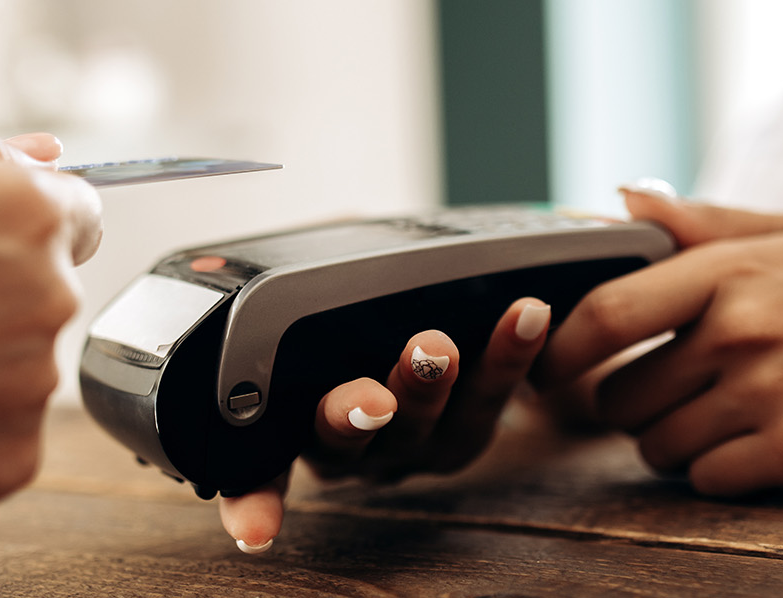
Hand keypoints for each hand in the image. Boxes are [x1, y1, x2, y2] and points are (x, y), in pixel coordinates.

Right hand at [217, 297, 552, 552]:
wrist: (414, 329)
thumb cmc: (337, 318)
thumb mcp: (305, 303)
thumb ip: (291, 291)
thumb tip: (281, 255)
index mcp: (289, 425)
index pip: (259, 474)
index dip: (253, 503)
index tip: (256, 527)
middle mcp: (349, 450)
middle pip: (342, 443)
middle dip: (354, 417)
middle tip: (372, 398)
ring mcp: (411, 448)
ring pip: (423, 428)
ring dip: (433, 388)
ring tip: (441, 346)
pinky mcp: (467, 432)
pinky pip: (491, 402)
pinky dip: (511, 358)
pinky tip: (529, 316)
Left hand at [537, 188, 782, 496]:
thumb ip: (699, 221)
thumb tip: (617, 197)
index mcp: (733, 270)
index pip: (607, 313)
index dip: (564, 349)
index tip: (550, 368)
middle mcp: (745, 328)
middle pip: (621, 395)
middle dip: (630, 405)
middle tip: (677, 394)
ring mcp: (771, 390)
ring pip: (656, 444)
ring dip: (674, 442)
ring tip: (727, 416)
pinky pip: (706, 478)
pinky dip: (718, 472)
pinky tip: (758, 445)